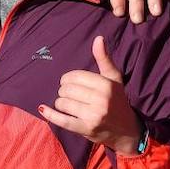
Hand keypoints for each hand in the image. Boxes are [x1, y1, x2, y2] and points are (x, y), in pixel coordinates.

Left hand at [40, 36, 143, 154]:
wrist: (126, 130)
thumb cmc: (117, 100)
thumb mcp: (114, 78)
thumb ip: (104, 58)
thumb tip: (98, 38)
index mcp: (106, 85)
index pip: (75, 76)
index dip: (68, 79)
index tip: (72, 83)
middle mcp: (101, 100)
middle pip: (66, 89)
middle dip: (64, 91)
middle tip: (70, 95)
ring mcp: (93, 116)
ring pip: (62, 103)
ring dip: (60, 103)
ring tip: (69, 105)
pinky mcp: (86, 129)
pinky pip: (62, 120)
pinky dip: (50, 115)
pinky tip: (43, 109)